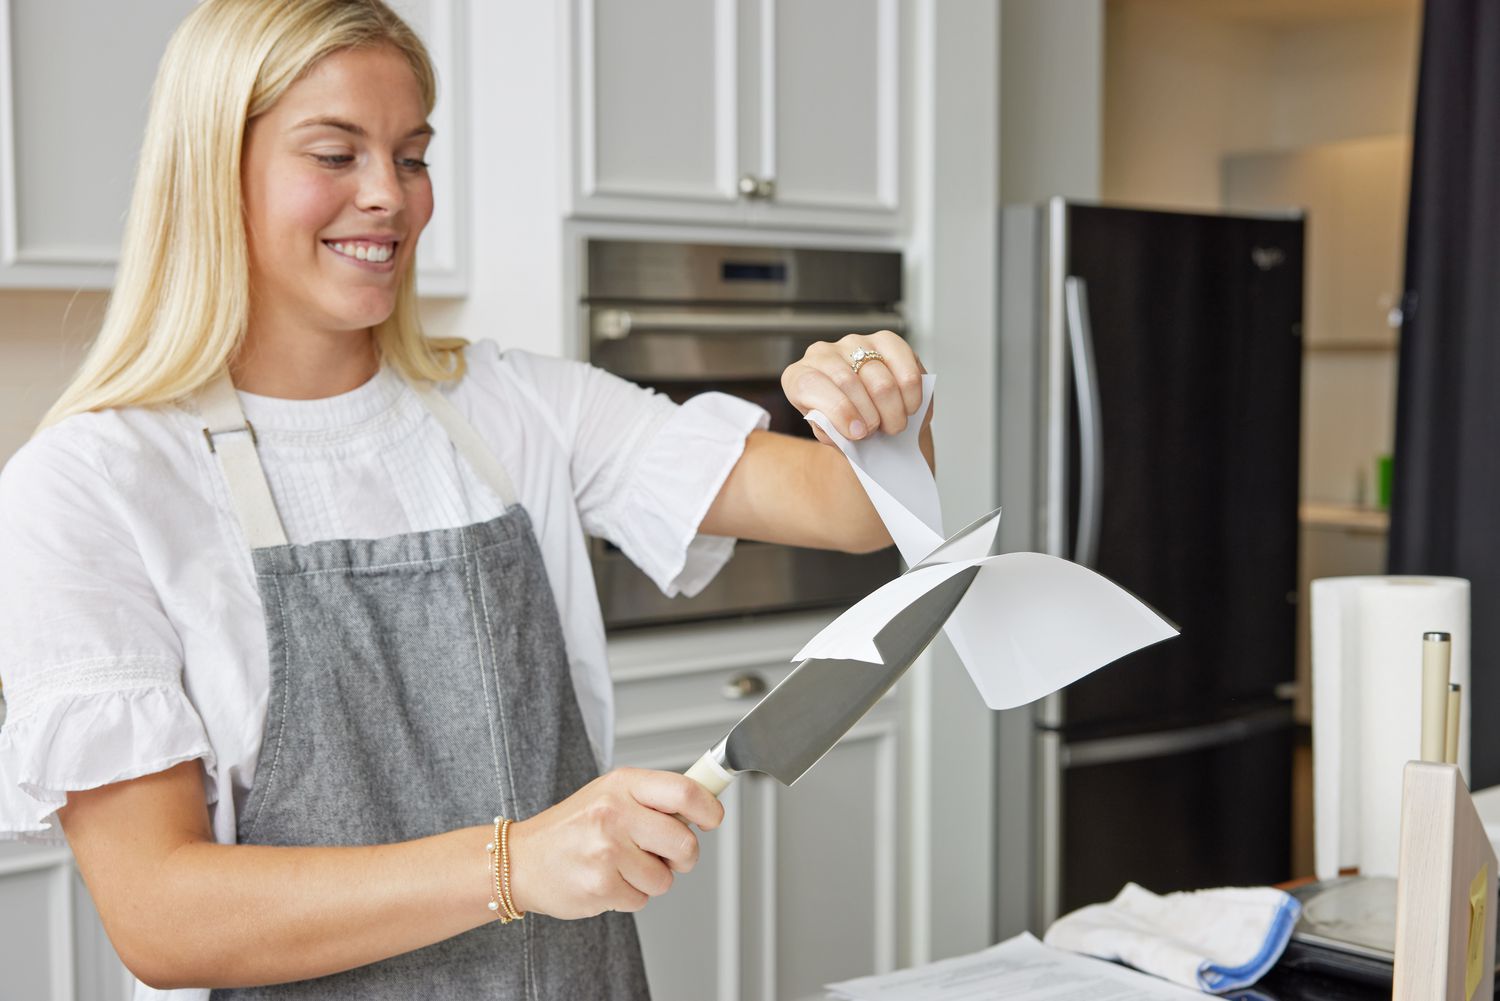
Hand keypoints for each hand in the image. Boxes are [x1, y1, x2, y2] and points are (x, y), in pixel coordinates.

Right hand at [504, 768, 723, 919]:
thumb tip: (703, 808)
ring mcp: (606, 850)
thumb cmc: (571, 828)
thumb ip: (653, 800)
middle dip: (683, 858)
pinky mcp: (600, 885)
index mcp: (622, 784)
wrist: (520, 861)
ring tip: (621, 867)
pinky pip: (641, 899)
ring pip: (665, 878)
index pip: (685, 791)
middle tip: (666, 856)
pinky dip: (629, 896)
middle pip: (684, 843)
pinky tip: (606, 881)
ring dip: (651, 880)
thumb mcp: (609, 795)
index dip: (710, 809)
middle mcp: (615, 813)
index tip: (711, 820)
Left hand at [781, 330, 928, 443]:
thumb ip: (832, 432)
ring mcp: (854, 343)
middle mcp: (822, 354)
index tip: (857, 434)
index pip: (810, 386)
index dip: (838, 412)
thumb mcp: (832, 436)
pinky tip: (908, 407)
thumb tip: (842, 428)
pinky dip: (911, 397)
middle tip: (878, 432)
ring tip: (893, 424)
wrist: (870, 422)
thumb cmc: (846, 427)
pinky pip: (906, 370)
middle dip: (869, 417)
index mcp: (799, 378)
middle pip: (848, 382)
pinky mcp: (886, 340)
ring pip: (880, 381)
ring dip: (893, 412)